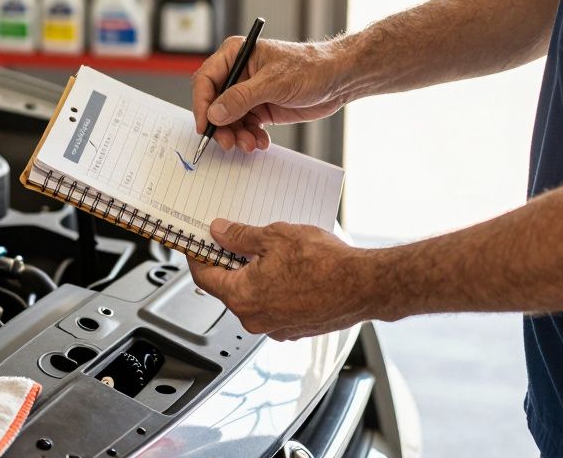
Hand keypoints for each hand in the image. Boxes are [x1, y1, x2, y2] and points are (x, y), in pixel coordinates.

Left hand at [188, 219, 369, 340]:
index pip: (203, 277)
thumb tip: (220, 233)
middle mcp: (255, 319)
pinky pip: (274, 307)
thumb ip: (240, 236)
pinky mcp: (295, 329)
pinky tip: (289, 270)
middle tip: (235, 240)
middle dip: (229, 263)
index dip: (198, 256)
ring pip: (253, 298)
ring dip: (254, 276)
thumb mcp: (274, 236)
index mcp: (242, 296)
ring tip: (270, 251)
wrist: (364, 285)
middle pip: (228, 288)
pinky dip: (274, 289)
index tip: (198, 243)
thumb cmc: (324, 264)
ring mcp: (275, 327)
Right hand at [191, 37, 347, 151]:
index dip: (202, 105)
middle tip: (229, 143)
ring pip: (229, 120)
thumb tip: (215, 113)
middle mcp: (238, 74)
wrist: (337, 79)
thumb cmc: (310, 68)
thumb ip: (241, 98)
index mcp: (235, 55)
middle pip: (214, 104)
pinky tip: (261, 142)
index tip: (206, 126)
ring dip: (237, 135)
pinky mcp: (259, 108)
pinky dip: (250, 137)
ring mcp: (248, 93)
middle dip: (221, 126)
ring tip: (251, 144)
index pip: (206, 81)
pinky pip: (245, 127)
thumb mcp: (274, 82)